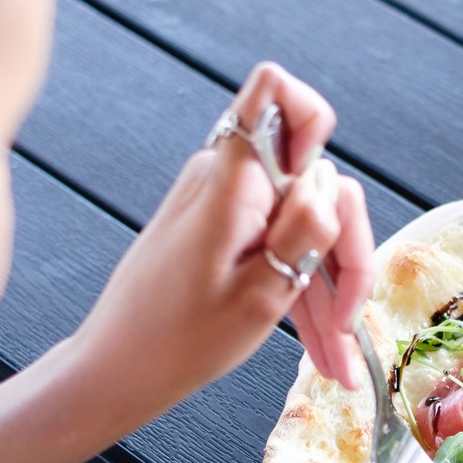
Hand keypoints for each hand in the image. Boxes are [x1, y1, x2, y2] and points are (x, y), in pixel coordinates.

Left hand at [65, 62, 375, 433]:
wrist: (117, 370)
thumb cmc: (176, 341)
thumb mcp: (260, 294)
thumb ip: (306, 229)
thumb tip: (332, 186)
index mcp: (233, 182)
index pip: (273, 92)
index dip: (313, 122)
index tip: (324, 200)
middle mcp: (231, 179)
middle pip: (317, 187)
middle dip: (342, 258)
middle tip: (345, 326)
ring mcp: (229, 205)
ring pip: (307, 230)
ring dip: (329, 295)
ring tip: (338, 362)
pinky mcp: (226, 231)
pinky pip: (282, 249)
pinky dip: (303, 295)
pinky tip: (323, 350)